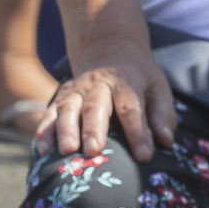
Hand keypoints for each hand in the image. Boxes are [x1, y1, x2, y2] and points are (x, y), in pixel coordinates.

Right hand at [35, 43, 178, 163]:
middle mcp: (98, 84)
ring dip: (66, 130)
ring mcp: (76, 91)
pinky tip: (44, 151)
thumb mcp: (157, 88)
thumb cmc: (137, 80)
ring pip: (68, 110)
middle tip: (94, 151)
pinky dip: (44, 132)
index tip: (144, 156)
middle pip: (96, 107)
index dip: (138, 132)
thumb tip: (165, 141)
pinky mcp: (60, 100)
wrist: (110, 51)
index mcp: (126, 81)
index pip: (132, 108)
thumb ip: (162, 115)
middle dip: (94, 129)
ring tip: (67, 151)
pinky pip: (49, 115)